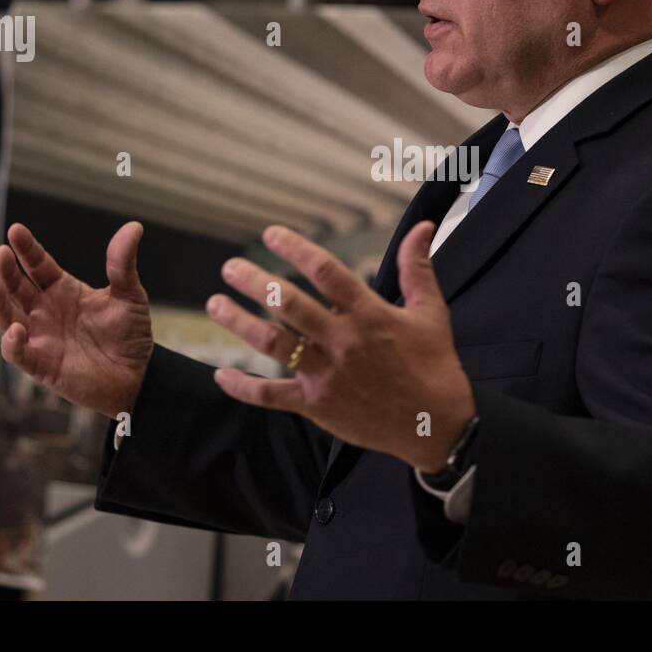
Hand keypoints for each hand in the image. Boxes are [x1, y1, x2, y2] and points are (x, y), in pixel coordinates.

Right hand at [0, 221, 153, 418]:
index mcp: (63, 290)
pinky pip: (18, 353)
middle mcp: (45, 311)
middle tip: (1, 254)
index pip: (38, 265)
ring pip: (8, 316)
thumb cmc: (130, 334)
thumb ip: (123, 264)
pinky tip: (16, 329)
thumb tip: (134, 227)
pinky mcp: (41, 364)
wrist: (138, 375)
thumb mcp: (129, 295)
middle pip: (17, 287)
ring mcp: (40, 337)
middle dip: (6, 270)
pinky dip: (12, 342)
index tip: (16, 231)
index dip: (26, 249)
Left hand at [206, 221, 475, 471]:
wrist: (436, 425)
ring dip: (239, 322)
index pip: (326, 272)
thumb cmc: (434, 365)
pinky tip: (221, 374)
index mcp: (369, 315)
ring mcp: (326, 375)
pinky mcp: (317, 406)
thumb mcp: (431, 312)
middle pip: (289, 304)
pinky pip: (272, 396)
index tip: (270, 234)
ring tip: (215, 304)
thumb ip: (417, 267)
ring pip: (273, 343)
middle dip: (254, 282)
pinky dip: (243, 387)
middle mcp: (343, 341)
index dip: (296, 249)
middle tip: (230, 267)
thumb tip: (421, 227)